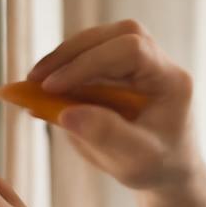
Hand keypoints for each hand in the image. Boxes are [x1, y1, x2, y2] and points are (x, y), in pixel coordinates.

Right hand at [28, 19, 199, 191]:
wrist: (166, 171)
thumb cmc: (158, 166)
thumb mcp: (136, 160)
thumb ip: (106, 136)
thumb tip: (65, 114)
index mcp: (171, 80)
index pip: (131, 50)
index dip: (89, 62)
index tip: (53, 87)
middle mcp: (158, 63)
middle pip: (116, 35)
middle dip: (72, 53)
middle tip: (35, 78)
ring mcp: (140, 63)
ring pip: (101, 40)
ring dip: (65, 57)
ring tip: (34, 83)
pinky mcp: (120, 69)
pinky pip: (91, 56)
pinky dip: (66, 68)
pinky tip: (44, 89)